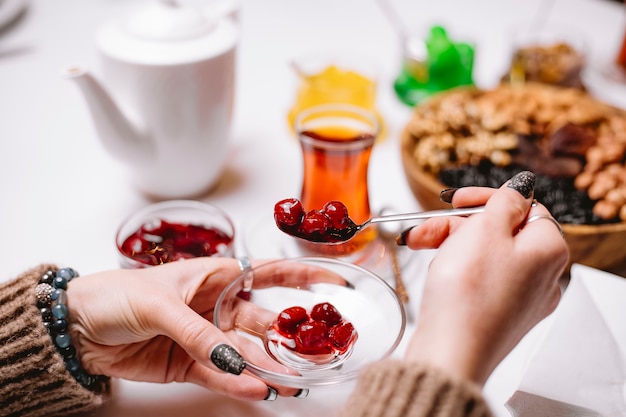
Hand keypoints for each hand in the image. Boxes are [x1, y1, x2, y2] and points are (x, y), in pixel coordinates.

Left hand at [66, 257, 342, 400]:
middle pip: (263, 321)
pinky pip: (221, 374)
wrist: (76, 328)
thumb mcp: (158, 305)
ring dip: (267, 368)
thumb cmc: (115, 294)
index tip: (334, 280)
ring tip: (289, 382)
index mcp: (214, 275)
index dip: (302, 274)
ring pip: (246, 353)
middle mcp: (217, 305)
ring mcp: (207, 337)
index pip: (267, 272)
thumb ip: (198, 332)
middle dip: (289, 338)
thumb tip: (232, 357)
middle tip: (314, 355)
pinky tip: (256, 389)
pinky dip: (237, 382)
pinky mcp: (191, 365)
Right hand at [400, 171, 568, 384]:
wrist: (451, 350)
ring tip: (416, 244)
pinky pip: (479, 279)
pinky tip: (434, 270)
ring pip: (484, 254)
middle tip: (426, 227)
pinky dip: (455, 267)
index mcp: (549, 249)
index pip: (524, 207)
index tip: (456, 199)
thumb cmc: (469, 292)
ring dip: (448, 243)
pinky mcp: (498, 314)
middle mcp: (542, 275)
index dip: (487, 198)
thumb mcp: (486, 228)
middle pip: (499, 231)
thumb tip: (520, 186)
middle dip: (457, 224)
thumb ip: (506, 200)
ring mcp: (521, 298)